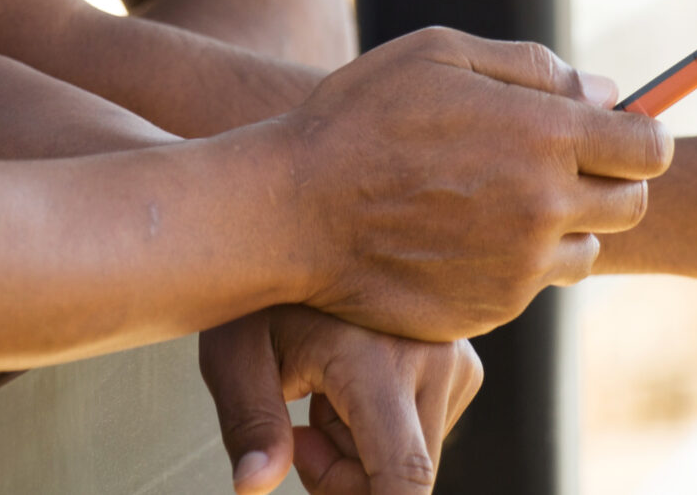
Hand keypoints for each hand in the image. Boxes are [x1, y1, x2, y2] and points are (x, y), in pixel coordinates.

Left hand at [199, 308, 481, 494]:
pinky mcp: (464, 361)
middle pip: (401, 477)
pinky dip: (384, 427)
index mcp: (378, 359)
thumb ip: (248, 423)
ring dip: (362, 449)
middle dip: (344, 476)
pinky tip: (355, 377)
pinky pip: (425, 430)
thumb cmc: (257, 290)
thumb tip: (251, 487)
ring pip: (414, 458)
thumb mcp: (232, 353)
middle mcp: (434, 357)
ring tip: (324, 388)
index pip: (404, 474)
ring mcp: (457, 357)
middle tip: (299, 428)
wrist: (297, 227)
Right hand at [279, 29, 668, 339]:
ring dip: (561, 226)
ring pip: (584, 251)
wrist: (295, 210)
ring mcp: (520, 267)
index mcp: (545, 136)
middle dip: (607, 180)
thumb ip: (531, 66)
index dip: (640, 136)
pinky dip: (510, 262)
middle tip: (552, 164)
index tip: (613, 132)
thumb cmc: (360, 117)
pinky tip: (457, 234)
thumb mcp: (439, 53)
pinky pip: (529, 285)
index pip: (651, 149)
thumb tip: (601, 92)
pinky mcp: (492, 309)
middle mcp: (546, 207)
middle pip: (632, 205)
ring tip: (495, 200)